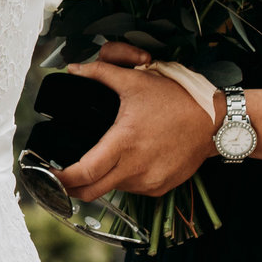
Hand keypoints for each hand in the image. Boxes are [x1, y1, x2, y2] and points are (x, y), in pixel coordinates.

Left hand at [58, 46, 218, 201]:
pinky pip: (133, 189)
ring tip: (98, 160)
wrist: (214, 122)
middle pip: (91, 192)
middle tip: (59, 177)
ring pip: (112, 189)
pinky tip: (127, 161)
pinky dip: (123, 179)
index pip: (84, 173)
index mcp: (124, 143)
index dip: (61, 179)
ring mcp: (149, 182)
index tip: (47, 174)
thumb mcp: (136, 81)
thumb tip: (74, 69)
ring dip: (100, 180)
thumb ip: (101, 73)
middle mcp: (135, 169)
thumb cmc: (176, 100)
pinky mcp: (160, 187)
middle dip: (71, 188)